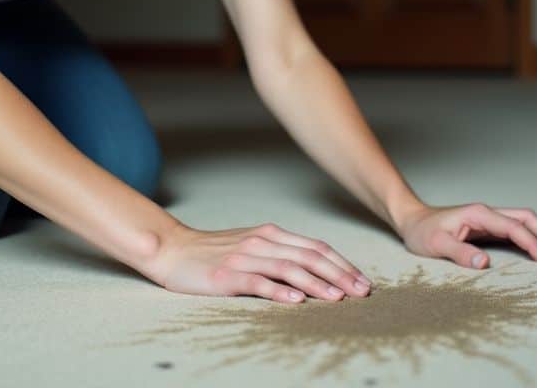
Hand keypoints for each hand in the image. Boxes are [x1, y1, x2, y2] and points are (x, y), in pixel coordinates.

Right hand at [145, 222, 372, 303]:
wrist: (174, 250)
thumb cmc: (216, 253)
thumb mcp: (254, 247)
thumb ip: (282, 254)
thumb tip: (318, 271)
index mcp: (272, 234)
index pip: (316, 247)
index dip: (342, 264)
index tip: (362, 280)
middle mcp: (262, 242)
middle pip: (310, 257)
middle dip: (340, 275)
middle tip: (362, 292)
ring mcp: (245, 258)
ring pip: (289, 269)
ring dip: (318, 284)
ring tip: (338, 298)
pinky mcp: (227, 275)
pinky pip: (259, 283)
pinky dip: (280, 292)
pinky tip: (298, 301)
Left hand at [395, 202, 536, 268]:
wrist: (412, 221)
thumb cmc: (422, 233)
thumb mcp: (435, 245)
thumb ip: (459, 252)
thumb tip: (485, 263)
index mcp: (479, 214)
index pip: (513, 227)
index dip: (531, 243)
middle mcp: (488, 212)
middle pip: (527, 217)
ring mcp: (490, 218)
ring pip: (526, 220)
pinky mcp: (489, 226)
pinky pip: (518, 228)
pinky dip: (534, 236)